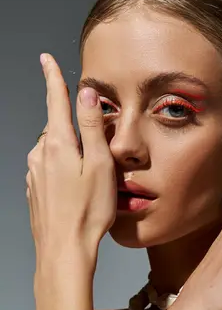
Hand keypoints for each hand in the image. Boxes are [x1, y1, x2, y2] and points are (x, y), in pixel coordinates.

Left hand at [26, 53, 115, 268]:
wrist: (64, 250)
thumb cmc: (88, 211)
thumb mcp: (100, 165)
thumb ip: (93, 127)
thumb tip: (86, 93)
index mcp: (58, 144)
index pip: (54, 101)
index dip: (52, 78)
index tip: (46, 60)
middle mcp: (40, 154)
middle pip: (56, 127)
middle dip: (72, 127)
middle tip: (96, 148)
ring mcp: (34, 173)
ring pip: (53, 149)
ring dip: (69, 152)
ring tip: (90, 176)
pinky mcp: (34, 190)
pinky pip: (48, 169)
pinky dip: (61, 170)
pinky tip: (75, 189)